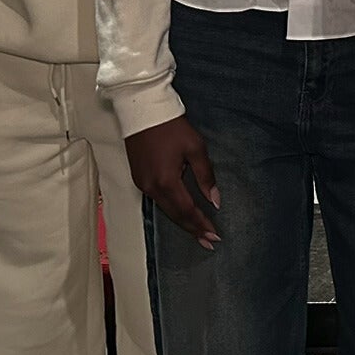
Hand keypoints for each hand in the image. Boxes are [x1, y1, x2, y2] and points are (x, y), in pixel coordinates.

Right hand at [126, 114, 220, 249]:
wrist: (142, 112)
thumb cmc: (172, 127)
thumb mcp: (195, 148)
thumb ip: (206, 176)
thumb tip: (215, 200)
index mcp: (166, 181)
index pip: (187, 210)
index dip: (201, 225)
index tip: (215, 237)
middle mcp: (152, 188)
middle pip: (175, 215)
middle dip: (192, 229)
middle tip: (208, 242)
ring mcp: (142, 185)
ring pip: (165, 210)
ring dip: (182, 222)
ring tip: (198, 232)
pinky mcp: (138, 179)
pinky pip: (157, 201)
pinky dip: (171, 210)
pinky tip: (180, 214)